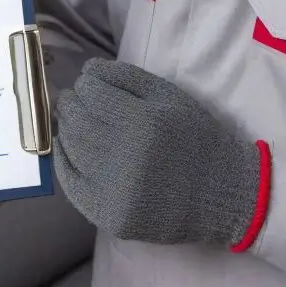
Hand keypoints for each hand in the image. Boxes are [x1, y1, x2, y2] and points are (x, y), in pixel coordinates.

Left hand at [54, 58, 269, 247]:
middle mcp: (127, 158)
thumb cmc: (195, 137)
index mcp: (144, 123)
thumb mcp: (170, 96)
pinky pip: (71, 185)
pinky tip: (68, 148)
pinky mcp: (110, 217)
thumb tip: (88, 69)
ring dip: (65, 129)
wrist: (222, 193)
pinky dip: (63, 162)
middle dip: (69, 104)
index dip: (85, 84)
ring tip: (71, 120)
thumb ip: (127, 77)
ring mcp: (116, 192)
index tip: (87, 82)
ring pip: (72, 150)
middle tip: (71, 99)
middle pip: (78, 121)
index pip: (92, 94)